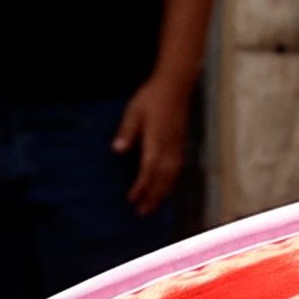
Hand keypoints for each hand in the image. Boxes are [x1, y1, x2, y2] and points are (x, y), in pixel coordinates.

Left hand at [112, 73, 191, 213]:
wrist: (175, 86)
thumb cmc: (151, 97)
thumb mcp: (133, 111)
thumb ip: (126, 132)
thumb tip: (117, 150)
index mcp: (156, 139)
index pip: (149, 168)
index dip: (141, 185)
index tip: (132, 198)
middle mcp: (169, 147)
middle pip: (163, 178)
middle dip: (153, 196)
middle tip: (142, 212)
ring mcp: (178, 147)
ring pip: (172, 176)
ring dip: (162, 193)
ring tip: (153, 206)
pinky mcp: (181, 145)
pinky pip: (177, 170)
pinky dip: (170, 183)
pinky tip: (165, 189)